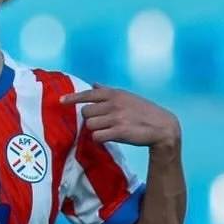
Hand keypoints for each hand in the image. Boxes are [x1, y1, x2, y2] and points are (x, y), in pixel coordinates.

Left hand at [62, 86, 180, 148]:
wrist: (162, 126)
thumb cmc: (142, 112)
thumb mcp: (126, 97)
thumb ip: (108, 92)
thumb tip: (94, 84)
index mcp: (115, 94)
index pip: (89, 94)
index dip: (73, 98)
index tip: (61, 101)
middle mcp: (114, 104)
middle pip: (86, 112)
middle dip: (90, 119)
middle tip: (102, 122)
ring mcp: (116, 118)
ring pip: (90, 125)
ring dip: (95, 130)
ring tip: (107, 130)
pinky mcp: (119, 132)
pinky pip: (97, 136)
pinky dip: (99, 139)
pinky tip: (108, 137)